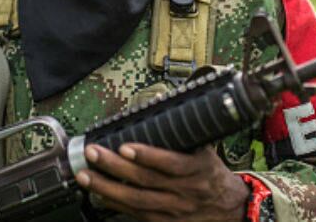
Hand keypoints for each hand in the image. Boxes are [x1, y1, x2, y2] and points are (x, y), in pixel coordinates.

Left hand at [75, 143, 250, 221]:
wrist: (229, 209)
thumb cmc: (211, 175)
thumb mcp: (205, 151)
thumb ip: (182, 133)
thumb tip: (157, 104)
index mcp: (197, 170)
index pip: (171, 164)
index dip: (147, 155)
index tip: (125, 146)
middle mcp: (185, 192)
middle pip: (145, 181)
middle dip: (115, 167)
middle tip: (93, 153)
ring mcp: (173, 210)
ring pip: (136, 200)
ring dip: (107, 187)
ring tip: (86, 174)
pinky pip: (136, 214)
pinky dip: (115, 204)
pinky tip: (99, 193)